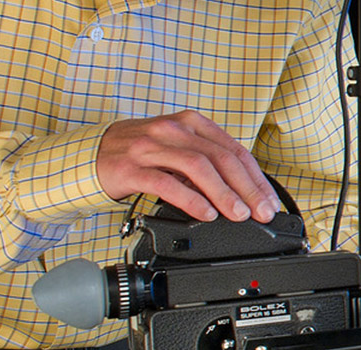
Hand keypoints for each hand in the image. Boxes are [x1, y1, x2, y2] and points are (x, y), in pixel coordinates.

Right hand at [96, 110, 278, 222]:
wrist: (90, 154)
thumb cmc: (140, 153)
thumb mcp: (178, 149)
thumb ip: (208, 163)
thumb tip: (245, 193)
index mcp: (191, 123)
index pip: (234, 150)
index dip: (257, 178)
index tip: (270, 202)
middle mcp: (173, 130)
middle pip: (221, 158)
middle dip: (247, 188)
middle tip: (261, 212)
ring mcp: (151, 147)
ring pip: (197, 167)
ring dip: (223, 193)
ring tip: (238, 214)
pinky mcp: (131, 167)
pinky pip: (166, 183)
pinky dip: (190, 199)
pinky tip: (205, 214)